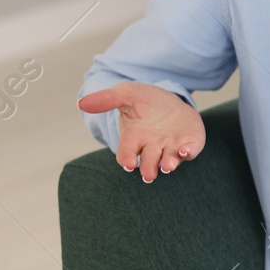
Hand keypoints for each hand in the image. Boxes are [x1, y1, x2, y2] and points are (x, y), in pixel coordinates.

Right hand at [77, 82, 205, 182]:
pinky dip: (187, 152)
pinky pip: (189, 151)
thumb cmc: (145, 100)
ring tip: (166, 167)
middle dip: (148, 168)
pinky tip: (185, 150)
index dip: (127, 159)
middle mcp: (152, 146)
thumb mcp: (126, 94)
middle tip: (148, 174)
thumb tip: (81, 103)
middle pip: (148, 162)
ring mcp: (170, 147)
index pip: (126, 154)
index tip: (129, 163)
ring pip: (168, 160)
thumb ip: (107, 99)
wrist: (170, 99)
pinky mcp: (189, 143)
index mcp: (133, 138)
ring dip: (168, 164)